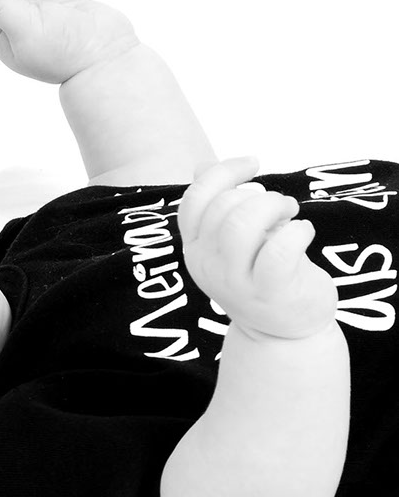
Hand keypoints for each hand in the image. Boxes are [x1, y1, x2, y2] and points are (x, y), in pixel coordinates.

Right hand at [178, 157, 337, 339]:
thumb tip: (201, 167)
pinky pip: (278, 250)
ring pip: (242, 223)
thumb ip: (215, 206)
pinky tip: (303, 232)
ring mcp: (234, 281)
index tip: (253, 165)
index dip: (224, 172)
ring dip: (274, 207)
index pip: (195, 199)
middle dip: (260, 195)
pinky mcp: (269, 292)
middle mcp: (206, 264)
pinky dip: (297, 231)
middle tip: (282, 207)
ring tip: (289, 215)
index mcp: (194, 247)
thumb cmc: (261, 276)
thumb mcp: (230, 242)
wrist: (283, 331)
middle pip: (223, 207)